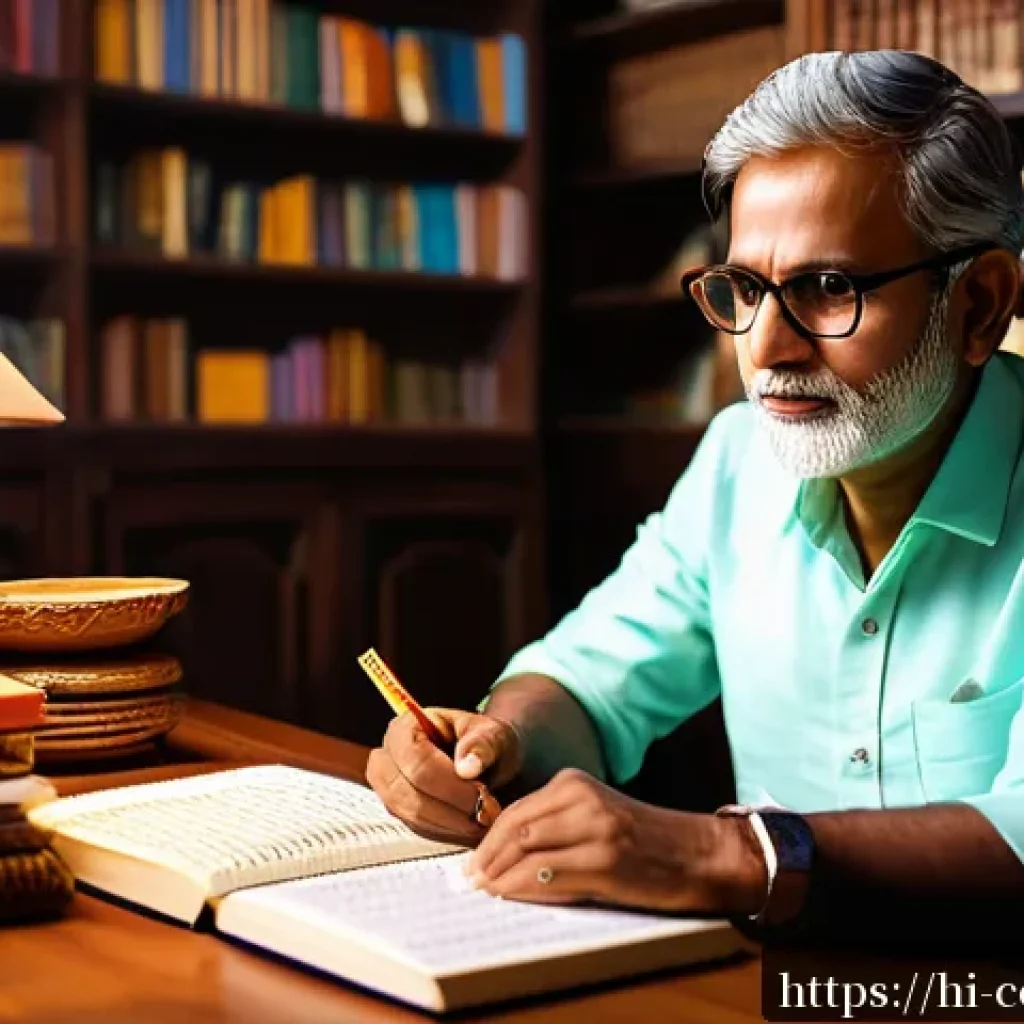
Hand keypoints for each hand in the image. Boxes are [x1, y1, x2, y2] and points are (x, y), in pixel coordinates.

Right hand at [366, 707, 521, 844]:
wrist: (484, 758)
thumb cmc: (484, 741)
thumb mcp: (492, 734)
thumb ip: (482, 745)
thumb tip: (467, 768)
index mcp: (405, 728)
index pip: (417, 760)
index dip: (449, 783)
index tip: (482, 794)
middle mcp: (388, 757)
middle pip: (408, 791)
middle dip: (450, 807)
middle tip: (486, 812)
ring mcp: (388, 787)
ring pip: (412, 815)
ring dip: (451, 823)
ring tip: (483, 818)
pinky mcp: (399, 812)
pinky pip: (418, 829)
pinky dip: (447, 832)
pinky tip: (471, 826)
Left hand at [463, 768, 767, 913]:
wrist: (694, 853)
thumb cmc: (640, 840)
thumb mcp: (594, 814)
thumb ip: (554, 823)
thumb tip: (500, 855)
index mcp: (575, 782)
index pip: (516, 810)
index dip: (488, 840)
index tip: (472, 863)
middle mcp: (583, 798)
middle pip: (516, 827)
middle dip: (487, 857)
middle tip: (470, 881)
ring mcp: (596, 828)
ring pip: (528, 849)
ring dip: (500, 875)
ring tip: (486, 891)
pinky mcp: (607, 860)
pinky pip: (550, 874)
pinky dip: (523, 888)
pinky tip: (512, 896)